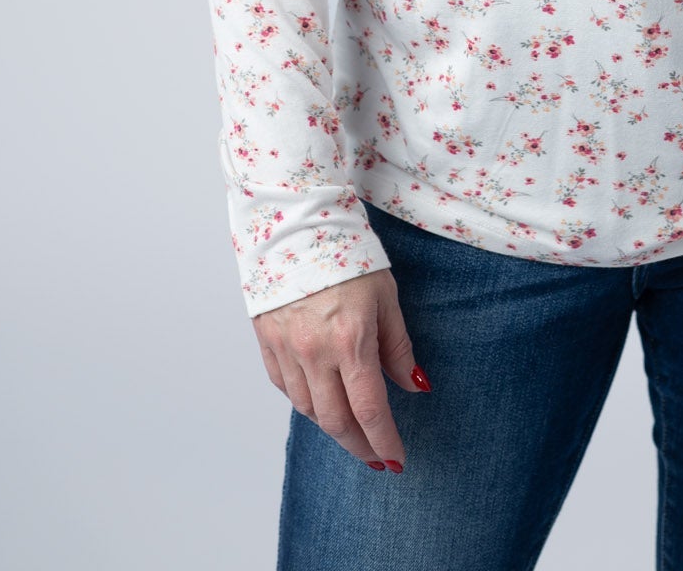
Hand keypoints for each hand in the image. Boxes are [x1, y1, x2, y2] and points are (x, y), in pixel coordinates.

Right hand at [253, 270, 429, 471]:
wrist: (298, 224)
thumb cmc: (349, 255)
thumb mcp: (386, 296)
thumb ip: (397, 346)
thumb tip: (414, 385)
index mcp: (350, 340)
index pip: (369, 409)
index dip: (384, 440)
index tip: (396, 458)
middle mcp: (314, 352)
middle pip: (336, 421)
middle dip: (359, 446)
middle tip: (376, 458)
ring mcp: (286, 348)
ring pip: (308, 409)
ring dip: (333, 427)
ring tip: (352, 431)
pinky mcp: (267, 341)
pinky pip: (285, 388)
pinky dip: (304, 402)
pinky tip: (320, 402)